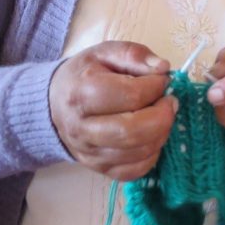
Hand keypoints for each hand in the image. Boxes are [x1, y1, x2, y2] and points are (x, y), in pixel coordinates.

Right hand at [48, 41, 175, 180]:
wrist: (54, 103)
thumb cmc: (85, 74)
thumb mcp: (105, 52)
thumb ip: (135, 55)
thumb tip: (163, 68)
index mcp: (83, 93)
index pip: (130, 95)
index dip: (156, 87)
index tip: (163, 80)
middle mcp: (82, 128)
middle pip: (131, 131)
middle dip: (162, 117)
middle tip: (170, 103)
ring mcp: (88, 152)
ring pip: (135, 153)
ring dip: (160, 135)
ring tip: (162, 117)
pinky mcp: (97, 168)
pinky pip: (132, 172)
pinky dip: (151, 156)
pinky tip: (152, 137)